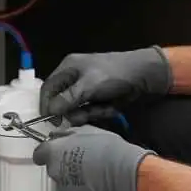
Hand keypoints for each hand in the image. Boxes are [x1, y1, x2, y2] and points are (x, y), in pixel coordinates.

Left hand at [33, 125, 155, 190]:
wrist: (122, 170)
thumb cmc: (104, 146)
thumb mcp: (85, 131)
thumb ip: (66, 134)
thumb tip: (56, 136)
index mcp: (53, 153)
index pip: (38, 154)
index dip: (47, 153)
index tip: (58, 152)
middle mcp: (53, 172)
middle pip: (53, 168)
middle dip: (63, 165)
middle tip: (81, 161)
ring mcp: (64, 189)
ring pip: (64, 182)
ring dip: (72, 179)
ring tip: (92, 174)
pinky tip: (97, 186)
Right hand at [39, 47, 171, 124]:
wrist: (144, 75)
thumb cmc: (113, 74)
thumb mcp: (89, 85)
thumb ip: (68, 99)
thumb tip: (50, 112)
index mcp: (68, 68)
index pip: (48, 89)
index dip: (46, 105)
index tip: (52, 122)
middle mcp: (74, 78)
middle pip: (63, 103)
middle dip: (76, 111)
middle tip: (87, 114)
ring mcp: (87, 89)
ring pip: (79, 110)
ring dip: (91, 112)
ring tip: (104, 108)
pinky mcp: (98, 98)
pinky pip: (92, 111)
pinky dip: (101, 111)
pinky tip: (112, 106)